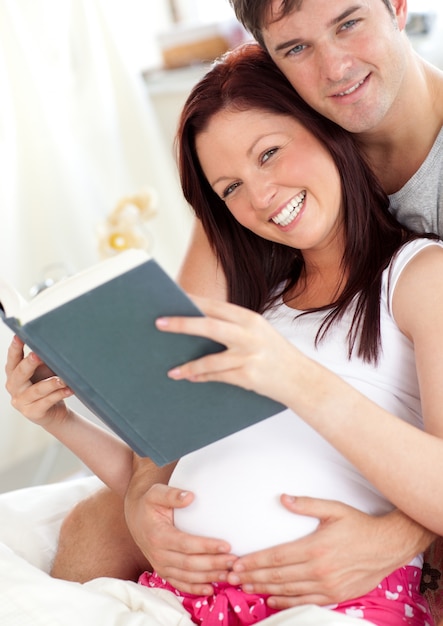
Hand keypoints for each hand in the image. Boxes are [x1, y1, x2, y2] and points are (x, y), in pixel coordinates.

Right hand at [5, 336, 72, 425]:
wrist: (55, 412)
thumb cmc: (48, 386)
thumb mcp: (44, 371)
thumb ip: (44, 360)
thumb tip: (55, 344)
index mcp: (14, 374)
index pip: (12, 359)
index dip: (14, 348)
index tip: (19, 336)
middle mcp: (14, 387)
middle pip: (19, 374)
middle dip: (29, 364)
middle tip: (37, 355)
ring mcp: (21, 402)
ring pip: (36, 390)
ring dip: (51, 383)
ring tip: (63, 379)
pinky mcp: (33, 413)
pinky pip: (47, 402)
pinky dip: (59, 395)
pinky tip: (69, 390)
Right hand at [124, 481, 236, 595]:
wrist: (136, 518)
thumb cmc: (149, 503)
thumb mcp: (156, 493)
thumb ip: (172, 494)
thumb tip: (190, 497)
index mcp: (158, 535)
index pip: (186, 544)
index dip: (207, 546)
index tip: (226, 545)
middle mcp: (158, 554)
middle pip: (190, 564)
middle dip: (213, 564)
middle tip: (234, 561)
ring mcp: (160, 565)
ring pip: (187, 577)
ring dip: (209, 577)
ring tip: (229, 574)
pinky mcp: (164, 572)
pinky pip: (180, 584)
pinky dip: (195, 589)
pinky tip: (211, 589)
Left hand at [156, 297, 300, 406]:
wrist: (301, 379)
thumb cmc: (275, 354)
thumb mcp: (258, 333)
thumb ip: (232, 327)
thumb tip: (196, 323)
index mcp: (250, 319)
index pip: (215, 306)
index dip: (192, 301)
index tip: (172, 296)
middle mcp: (249, 334)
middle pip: (209, 326)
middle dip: (182, 324)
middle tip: (159, 322)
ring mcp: (249, 356)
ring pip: (210, 359)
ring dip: (188, 365)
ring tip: (172, 369)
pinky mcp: (248, 376)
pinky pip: (217, 376)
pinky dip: (201, 377)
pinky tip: (189, 378)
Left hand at [226, 496, 434, 608]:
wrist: (387, 546)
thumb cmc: (358, 525)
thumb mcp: (334, 509)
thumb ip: (306, 505)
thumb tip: (283, 498)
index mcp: (314, 547)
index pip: (276, 557)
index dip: (254, 561)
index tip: (237, 563)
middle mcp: (319, 569)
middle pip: (277, 576)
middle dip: (252, 577)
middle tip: (232, 578)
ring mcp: (327, 585)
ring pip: (288, 590)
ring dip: (265, 589)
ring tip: (246, 588)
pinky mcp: (335, 595)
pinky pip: (305, 601)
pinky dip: (287, 602)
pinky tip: (272, 600)